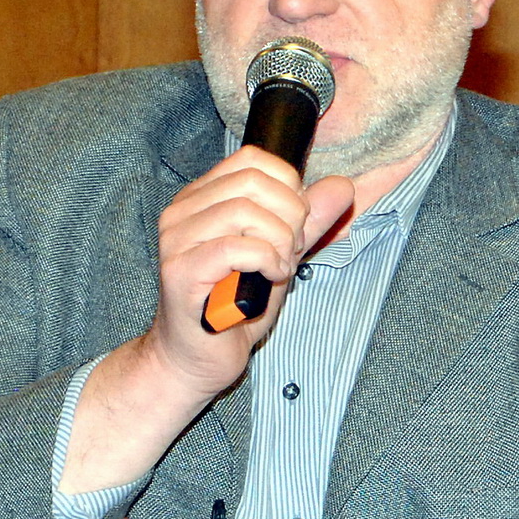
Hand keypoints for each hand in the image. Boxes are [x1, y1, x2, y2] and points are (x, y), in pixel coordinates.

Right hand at [59, 147, 352, 494]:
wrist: (197, 359)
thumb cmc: (234, 308)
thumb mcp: (281, 254)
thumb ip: (309, 220)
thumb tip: (343, 185)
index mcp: (201, 198)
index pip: (253, 159)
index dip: (288, 186)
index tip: (296, 224)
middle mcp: (181, 211)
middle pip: (254, 182)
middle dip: (291, 216)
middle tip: (291, 252)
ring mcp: (176, 240)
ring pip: (246, 211)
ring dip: (280, 243)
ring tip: (278, 269)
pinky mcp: (180, 271)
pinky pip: (236, 248)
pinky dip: (266, 261)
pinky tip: (268, 280)